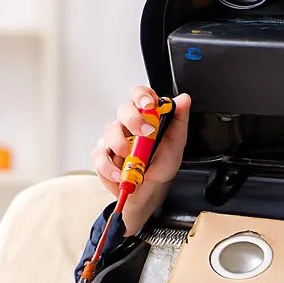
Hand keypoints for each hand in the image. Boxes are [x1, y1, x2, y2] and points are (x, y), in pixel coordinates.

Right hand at [90, 85, 191, 234]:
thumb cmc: (162, 163)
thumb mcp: (177, 141)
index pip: (139, 95)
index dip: (141, 95)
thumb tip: (184, 99)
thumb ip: (179, 118)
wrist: (151, 188)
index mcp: (146, 115)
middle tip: (145, 134)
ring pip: (109, 132)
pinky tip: (121, 174)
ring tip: (134, 162)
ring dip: (121, 146)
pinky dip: (109, 167)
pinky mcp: (103, 155)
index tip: (149, 104)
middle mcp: (128, 124)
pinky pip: (99, 156)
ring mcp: (114, 138)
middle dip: (133, 120)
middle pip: (123, 110)